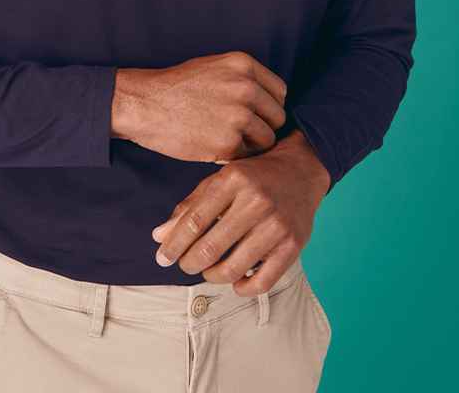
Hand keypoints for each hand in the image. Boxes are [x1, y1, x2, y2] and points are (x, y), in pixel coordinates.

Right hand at [111, 51, 286, 162]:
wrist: (144, 103)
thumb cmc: (177, 87)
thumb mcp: (214, 67)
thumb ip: (244, 79)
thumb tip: (271, 101)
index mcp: (243, 65)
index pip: (280, 92)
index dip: (268, 107)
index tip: (254, 115)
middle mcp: (245, 87)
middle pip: (278, 117)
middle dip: (262, 127)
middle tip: (240, 132)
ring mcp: (238, 116)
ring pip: (267, 140)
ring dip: (251, 145)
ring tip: (227, 139)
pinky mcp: (227, 143)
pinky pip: (247, 156)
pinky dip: (234, 156)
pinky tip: (214, 146)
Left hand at [150, 130, 330, 295]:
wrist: (300, 170)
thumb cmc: (253, 177)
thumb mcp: (219, 181)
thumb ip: (190, 207)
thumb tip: (158, 237)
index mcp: (233, 180)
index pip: (195, 221)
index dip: (174, 244)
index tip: (162, 257)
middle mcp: (256, 201)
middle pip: (211, 247)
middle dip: (189, 263)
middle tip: (185, 265)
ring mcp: (277, 225)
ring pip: (233, 269)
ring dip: (212, 276)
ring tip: (208, 270)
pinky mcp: (293, 245)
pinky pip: (262, 282)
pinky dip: (242, 288)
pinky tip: (235, 280)